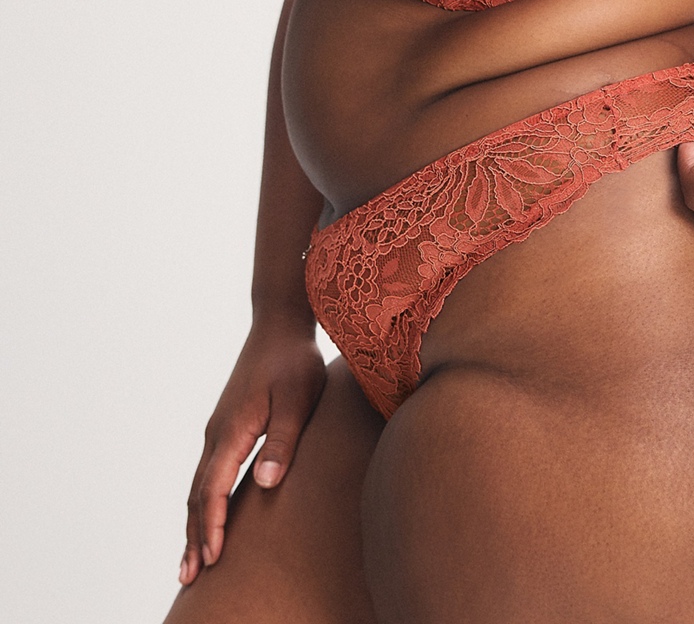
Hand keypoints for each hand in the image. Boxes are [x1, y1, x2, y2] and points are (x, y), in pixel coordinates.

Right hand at [179, 315, 325, 585]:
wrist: (279, 323)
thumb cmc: (294, 361)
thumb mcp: (298, 399)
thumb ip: (283, 441)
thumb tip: (265, 485)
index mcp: (232, 430)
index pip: (214, 489)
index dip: (212, 527)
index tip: (212, 561)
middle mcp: (218, 433)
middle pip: (197, 495)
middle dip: (193, 536)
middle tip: (188, 577)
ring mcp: (219, 429)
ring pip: (198, 485)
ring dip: (194, 523)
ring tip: (192, 560)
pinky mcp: (227, 425)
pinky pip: (207, 472)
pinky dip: (202, 501)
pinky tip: (209, 514)